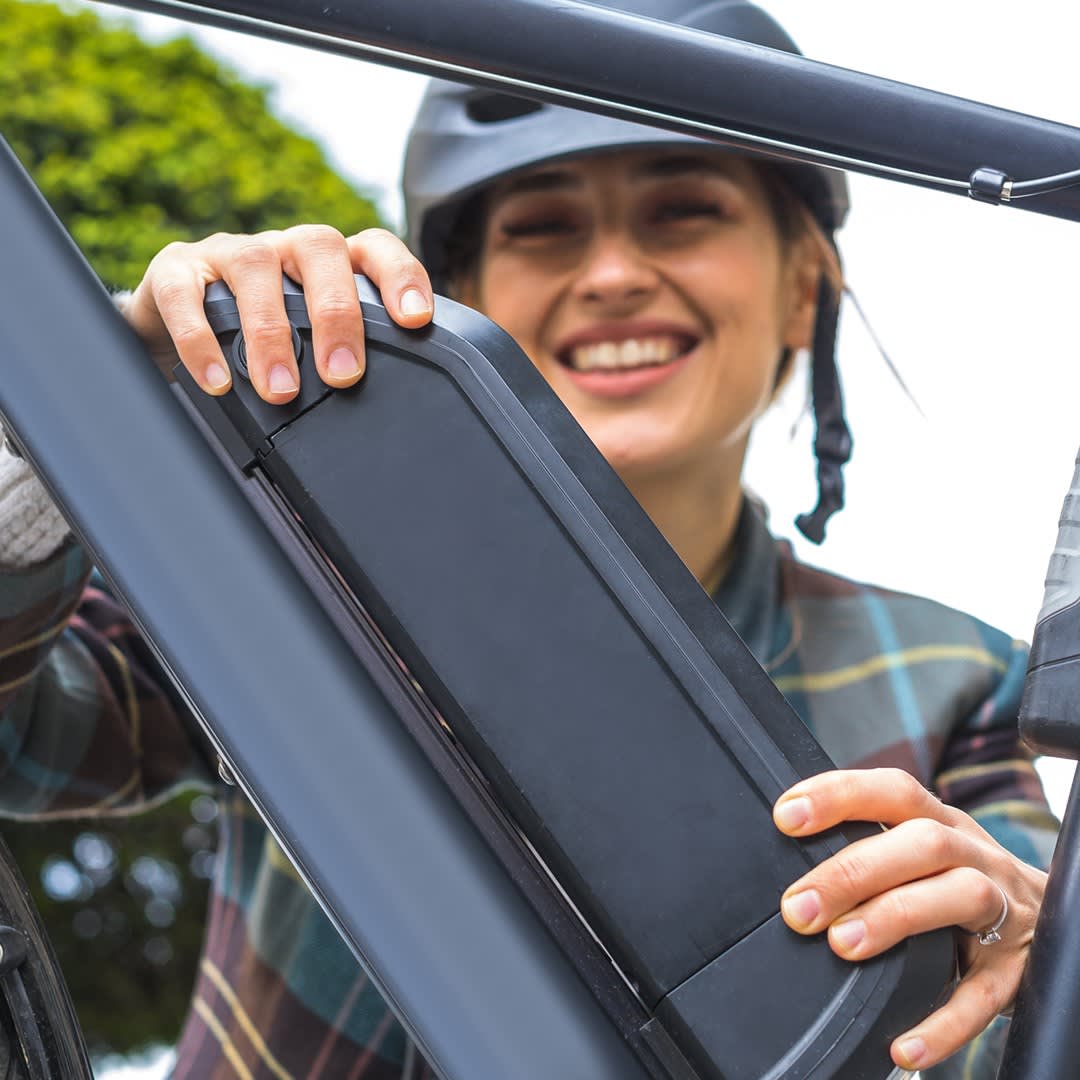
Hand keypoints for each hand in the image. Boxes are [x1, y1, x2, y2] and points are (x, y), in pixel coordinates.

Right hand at [123, 226, 433, 400]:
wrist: (172, 324)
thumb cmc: (262, 336)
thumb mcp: (311, 342)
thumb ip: (347, 358)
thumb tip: (388, 418)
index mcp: (329, 262)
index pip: (374, 247)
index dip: (400, 275)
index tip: (416, 320)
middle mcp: (285, 247)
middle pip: (320, 248)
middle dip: (336, 312)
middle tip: (343, 376)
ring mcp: (229, 252)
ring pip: (255, 266)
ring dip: (271, 331)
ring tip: (281, 391)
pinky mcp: (175, 271)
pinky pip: (186, 294)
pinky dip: (200, 339)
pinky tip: (218, 381)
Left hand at [773, 767, 1045, 1071]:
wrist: (1051, 925)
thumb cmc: (957, 882)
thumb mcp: (920, 854)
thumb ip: (870, 852)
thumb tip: (792, 875)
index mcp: (941, 822)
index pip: (892, 792)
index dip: (839, 796)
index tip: (786, 817)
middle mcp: (974, 856)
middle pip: (922, 843)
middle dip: (854, 871)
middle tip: (800, 907)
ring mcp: (1003, 910)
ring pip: (960, 896)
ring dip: (896, 917)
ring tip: (844, 945)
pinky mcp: (1016, 971)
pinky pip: (982, 996)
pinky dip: (942, 1023)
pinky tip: (902, 1044)